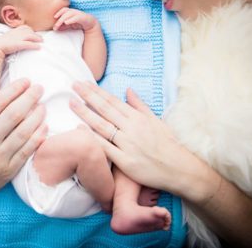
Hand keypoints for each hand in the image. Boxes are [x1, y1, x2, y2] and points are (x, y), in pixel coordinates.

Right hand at [0, 25, 41, 56]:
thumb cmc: (0, 44)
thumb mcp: (6, 38)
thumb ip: (11, 38)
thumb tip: (13, 41)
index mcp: (14, 31)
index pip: (24, 27)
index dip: (30, 30)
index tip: (33, 33)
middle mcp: (17, 33)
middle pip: (29, 31)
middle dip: (35, 34)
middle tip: (41, 38)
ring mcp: (18, 38)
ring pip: (30, 36)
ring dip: (37, 38)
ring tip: (42, 41)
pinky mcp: (18, 44)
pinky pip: (28, 44)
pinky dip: (35, 45)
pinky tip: (39, 47)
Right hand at [0, 79, 46, 204]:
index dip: (14, 89)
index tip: (25, 81)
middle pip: (14, 114)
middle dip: (29, 98)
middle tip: (39, 88)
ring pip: (24, 132)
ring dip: (37, 116)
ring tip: (43, 106)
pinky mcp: (7, 171)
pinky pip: (27, 151)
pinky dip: (38, 137)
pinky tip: (44, 126)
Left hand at [53, 7, 98, 31]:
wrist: (91, 24)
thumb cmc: (79, 23)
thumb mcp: (70, 25)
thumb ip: (63, 26)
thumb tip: (56, 28)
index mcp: (71, 12)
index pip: (64, 10)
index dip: (59, 12)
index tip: (54, 17)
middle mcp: (74, 11)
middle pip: (65, 11)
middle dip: (59, 18)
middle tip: (55, 27)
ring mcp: (79, 14)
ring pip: (70, 14)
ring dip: (63, 19)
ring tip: (59, 24)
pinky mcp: (83, 17)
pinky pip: (76, 17)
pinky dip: (70, 20)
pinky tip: (66, 22)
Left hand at [70, 82, 193, 193]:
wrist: (180, 169)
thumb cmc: (168, 144)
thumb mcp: (156, 120)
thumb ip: (140, 105)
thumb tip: (128, 90)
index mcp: (138, 118)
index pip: (113, 101)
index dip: (97, 91)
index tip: (84, 83)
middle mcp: (131, 128)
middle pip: (105, 109)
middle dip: (88, 96)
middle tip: (74, 85)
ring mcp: (127, 145)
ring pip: (102, 126)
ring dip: (85, 113)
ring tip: (71, 103)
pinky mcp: (125, 161)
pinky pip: (105, 148)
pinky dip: (92, 138)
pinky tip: (79, 129)